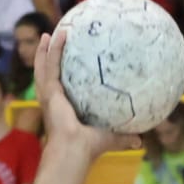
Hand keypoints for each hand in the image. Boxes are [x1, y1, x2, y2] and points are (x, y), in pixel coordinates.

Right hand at [34, 29, 145, 159]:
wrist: (75, 150)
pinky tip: (62, 33)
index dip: (60, 78)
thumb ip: (124, 137)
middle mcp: (53, 101)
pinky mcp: (50, 90)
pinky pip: (52, 63)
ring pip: (43, 67)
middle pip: (46, 75)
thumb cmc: (91, 148)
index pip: (60, 90)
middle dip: (46, 59)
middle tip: (51, 43)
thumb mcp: (111, 138)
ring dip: (44, 50)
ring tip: (47, 34)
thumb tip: (140, 141)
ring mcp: (48, 95)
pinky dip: (55, 48)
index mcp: (63, 110)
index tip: (66, 66)